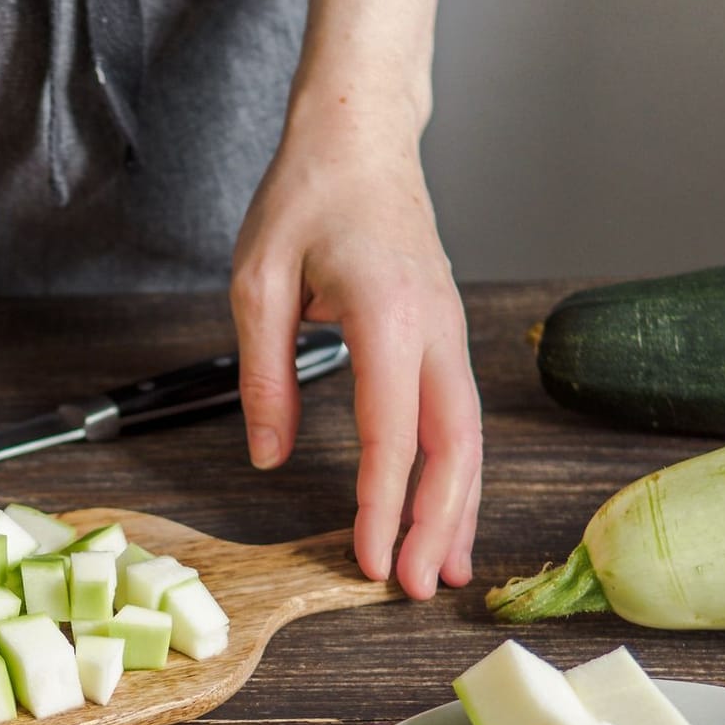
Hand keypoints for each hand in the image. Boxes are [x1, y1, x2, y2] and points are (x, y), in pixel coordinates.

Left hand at [230, 129, 481, 600]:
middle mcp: (434, 328)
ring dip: (460, 508)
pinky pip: (459, 416)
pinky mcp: (445, 335)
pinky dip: (457, 472)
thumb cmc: (306, 196)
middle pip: (453, 447)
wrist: (360, 133)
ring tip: (448, 573)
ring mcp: (449, 331)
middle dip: (439, 525)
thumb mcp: (256, 281)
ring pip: (468, 436)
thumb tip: (267, 456)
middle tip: (419, 591)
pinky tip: (447, 512)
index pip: (391, 434)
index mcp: (387, 315)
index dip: (383, 507)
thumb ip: (265, 373)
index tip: (371, 562)